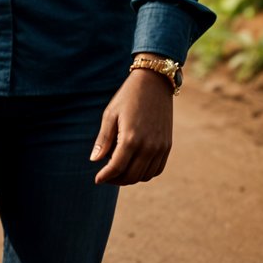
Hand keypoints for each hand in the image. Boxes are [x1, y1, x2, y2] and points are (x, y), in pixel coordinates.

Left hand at [91, 69, 173, 185]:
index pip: (116, 168)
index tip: (97, 179)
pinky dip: (145, 173)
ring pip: (144, 176)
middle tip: (106, 176)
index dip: (105, 176)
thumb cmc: (128, 97)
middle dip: (116, 180)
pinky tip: (135, 167)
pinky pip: (157, 169)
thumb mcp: (110, 115)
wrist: (155, 83)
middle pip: (130, 176)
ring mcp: (160, 147)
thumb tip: (94, 160)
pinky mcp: (167, 145)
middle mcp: (148, 146)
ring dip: (131, 178)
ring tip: (119, 171)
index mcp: (130, 138)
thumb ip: (103, 140)